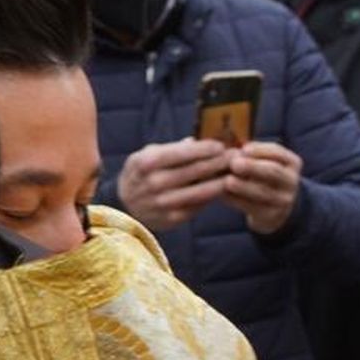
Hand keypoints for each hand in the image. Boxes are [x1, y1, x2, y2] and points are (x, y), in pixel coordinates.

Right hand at [117, 138, 231, 232]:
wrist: (123, 205)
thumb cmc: (140, 174)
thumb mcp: (147, 154)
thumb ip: (172, 148)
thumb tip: (198, 140)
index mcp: (147, 162)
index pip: (183, 153)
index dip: (206, 148)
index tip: (222, 144)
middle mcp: (154, 183)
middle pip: (195, 171)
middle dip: (219, 162)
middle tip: (237, 156)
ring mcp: (163, 203)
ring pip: (201, 191)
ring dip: (221, 181)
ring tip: (235, 173)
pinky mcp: (171, 218)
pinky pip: (198, 206)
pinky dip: (212, 197)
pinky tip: (222, 189)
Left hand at [222, 141, 302, 234]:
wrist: (278, 208)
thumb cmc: (264, 177)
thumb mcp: (265, 162)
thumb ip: (252, 154)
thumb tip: (231, 147)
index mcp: (291, 163)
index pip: (278, 153)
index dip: (261, 150)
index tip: (244, 148)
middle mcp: (291, 181)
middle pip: (273, 172)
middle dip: (252, 167)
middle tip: (234, 164)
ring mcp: (284, 200)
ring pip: (262, 192)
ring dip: (243, 186)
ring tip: (227, 181)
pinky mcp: (271, 216)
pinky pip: (252, 207)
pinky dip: (236, 200)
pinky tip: (222, 194)